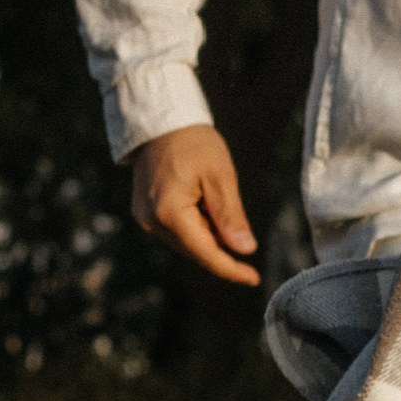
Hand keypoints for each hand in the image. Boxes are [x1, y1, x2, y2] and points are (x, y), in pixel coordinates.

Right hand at [129, 124, 260, 285]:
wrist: (161, 122)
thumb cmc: (193, 143)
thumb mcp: (220, 176)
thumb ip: (231, 216)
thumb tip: (245, 250)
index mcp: (169, 213)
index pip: (205, 253)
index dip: (231, 269)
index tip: (254, 278)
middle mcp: (152, 221)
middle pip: (196, 250)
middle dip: (221, 244)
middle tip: (239, 222)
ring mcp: (146, 218)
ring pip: (187, 242)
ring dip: (208, 232)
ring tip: (213, 196)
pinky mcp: (145, 213)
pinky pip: (177, 230)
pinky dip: (196, 225)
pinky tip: (202, 200)